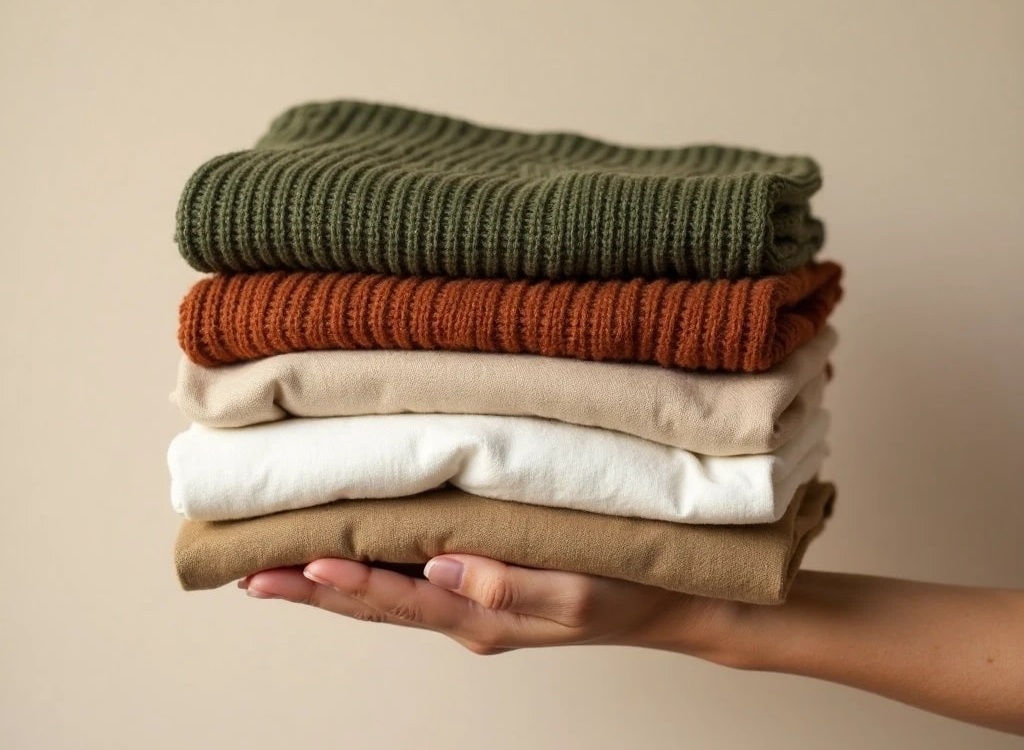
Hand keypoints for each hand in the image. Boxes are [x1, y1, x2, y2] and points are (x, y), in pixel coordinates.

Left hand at [241, 556, 730, 656]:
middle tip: (253, 574)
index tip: (295, 563)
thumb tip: (441, 568)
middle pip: (376, 601)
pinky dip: (371, 572)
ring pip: (387, 594)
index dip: (345, 581)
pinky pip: (414, 583)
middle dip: (313, 588)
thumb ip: (508, 584)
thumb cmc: (627, 591)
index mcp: (484, 616)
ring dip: (331, 582)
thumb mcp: (576, 592)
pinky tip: (349, 559)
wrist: (668, 605)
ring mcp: (473, 605)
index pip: (399, 598)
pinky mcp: (485, 589)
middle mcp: (467, 614)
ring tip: (278, 570)